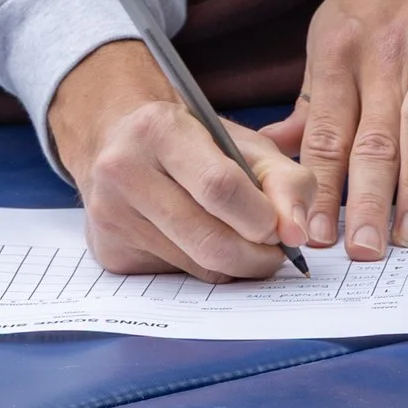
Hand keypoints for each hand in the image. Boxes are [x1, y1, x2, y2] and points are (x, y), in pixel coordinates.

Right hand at [50, 38, 314, 280]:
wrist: (122, 142)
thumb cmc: (196, 142)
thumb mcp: (248, 144)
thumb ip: (286, 181)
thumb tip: (298, 235)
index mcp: (160, 130)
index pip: (220, 186)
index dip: (262, 217)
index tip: (284, 230)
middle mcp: (123, 171)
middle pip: (206, 238)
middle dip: (255, 256)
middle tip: (276, 253)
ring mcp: (110, 215)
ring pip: (193, 266)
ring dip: (234, 266)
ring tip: (247, 246)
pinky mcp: (109, 251)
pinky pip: (174, 277)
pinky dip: (203, 269)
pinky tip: (206, 244)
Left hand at [259, 0, 407, 260]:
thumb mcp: (337, 29)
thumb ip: (313, 96)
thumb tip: (272, 151)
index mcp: (341, 46)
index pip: (327, 129)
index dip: (320, 186)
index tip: (314, 234)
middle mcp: (386, 49)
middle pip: (373, 136)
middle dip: (364, 200)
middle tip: (359, 251)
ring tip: (407, 237)